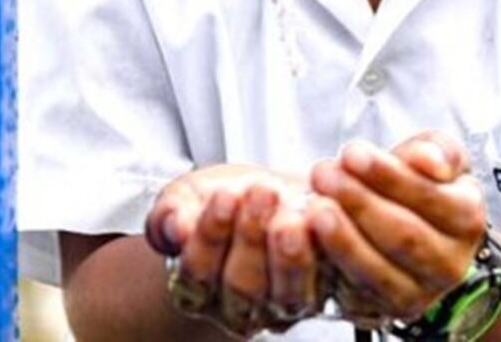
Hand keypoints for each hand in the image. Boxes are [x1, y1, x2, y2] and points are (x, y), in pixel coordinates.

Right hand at [145, 164, 326, 335]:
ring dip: (290, 253)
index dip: (211, 236)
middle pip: (242, 286)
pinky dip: (328, 252)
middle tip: (263, 193)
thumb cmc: (223, 198)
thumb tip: (175, 226)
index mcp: (197, 288)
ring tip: (291, 212)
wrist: (268, 196)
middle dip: (252, 236)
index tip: (225, 196)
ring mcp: (283, 303)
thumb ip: (171, 213)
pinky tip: (323, 219)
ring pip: (286, 293)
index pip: (197, 275)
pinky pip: (329, 281)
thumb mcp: (187, 196)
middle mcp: (239, 307)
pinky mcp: (324, 290)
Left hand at [308, 131, 486, 326]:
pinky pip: (353, 294)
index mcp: (467, 218)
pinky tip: (311, 238)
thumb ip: (438, 151)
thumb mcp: (441, 156)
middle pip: (402, 235)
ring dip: (341, 238)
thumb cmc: (428, 187)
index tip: (353, 153)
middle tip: (324, 174)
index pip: (428, 197)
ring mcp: (416, 293)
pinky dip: (330, 266)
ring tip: (315, 205)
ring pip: (377, 271)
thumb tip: (428, 162)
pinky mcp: (382, 312)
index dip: (388, 175)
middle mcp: (448, 264)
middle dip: (358, 202)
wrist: (425, 233)